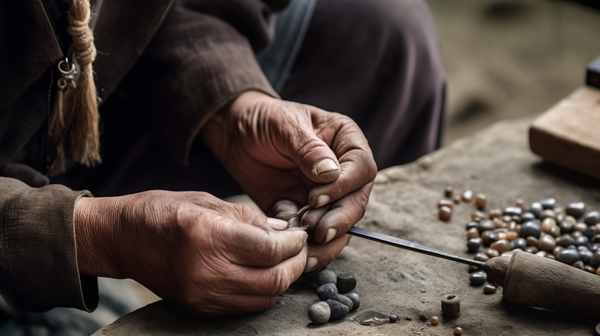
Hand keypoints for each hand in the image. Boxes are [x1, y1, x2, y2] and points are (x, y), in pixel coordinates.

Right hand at [74, 191, 307, 315]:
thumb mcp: (209, 202)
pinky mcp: (198, 310)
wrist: (122, 238)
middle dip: (296, 265)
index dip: (294, 243)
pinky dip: (260, 292)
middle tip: (301, 249)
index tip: (301, 234)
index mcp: (209, 237)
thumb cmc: (164, 211)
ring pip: (263, 299)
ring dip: (282, 281)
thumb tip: (285, 233)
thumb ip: (251, 219)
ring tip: (285, 261)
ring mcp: (201, 296)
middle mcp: (206, 273)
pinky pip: (244, 307)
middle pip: (273, 281)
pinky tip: (262, 274)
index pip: (270, 250)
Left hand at [201, 91, 376, 271]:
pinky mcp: (302, 212)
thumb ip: (309, 149)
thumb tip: (331, 174)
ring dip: (325, 239)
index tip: (317, 198)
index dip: (345, 187)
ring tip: (304, 245)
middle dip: (340, 220)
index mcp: (346, 142)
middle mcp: (342, 171)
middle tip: (318, 231)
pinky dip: (304, 244)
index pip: (362, 169)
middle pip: (355, 201)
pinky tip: (290, 248)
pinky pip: (310, 234)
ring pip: (338, 223)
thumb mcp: (286, 126)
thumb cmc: (265, 119)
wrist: (235, 133)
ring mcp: (325, 194)